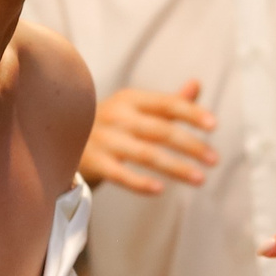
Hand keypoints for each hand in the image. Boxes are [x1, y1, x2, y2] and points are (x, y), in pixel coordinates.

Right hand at [83, 80, 218, 194]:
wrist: (60, 141)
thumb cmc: (110, 125)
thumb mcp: (135, 108)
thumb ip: (167, 101)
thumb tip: (197, 84)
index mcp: (130, 99)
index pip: (166, 103)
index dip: (191, 112)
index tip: (214, 125)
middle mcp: (117, 115)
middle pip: (160, 130)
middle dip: (190, 145)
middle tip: (215, 160)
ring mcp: (103, 139)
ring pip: (145, 154)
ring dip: (175, 167)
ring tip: (200, 179)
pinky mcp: (92, 162)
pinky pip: (120, 174)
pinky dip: (140, 182)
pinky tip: (161, 190)